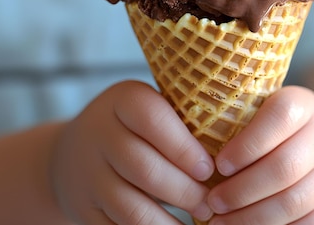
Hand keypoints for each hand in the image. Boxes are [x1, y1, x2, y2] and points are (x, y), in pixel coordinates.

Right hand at [50, 80, 215, 223]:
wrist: (73, 155)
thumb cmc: (137, 129)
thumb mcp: (153, 108)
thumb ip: (184, 120)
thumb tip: (240, 148)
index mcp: (122, 99)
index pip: (151, 118)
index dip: (184, 147)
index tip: (210, 169)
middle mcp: (98, 133)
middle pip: (143, 167)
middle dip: (185, 191)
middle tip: (212, 203)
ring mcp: (87, 173)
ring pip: (130, 206)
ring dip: (169, 221)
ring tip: (199, 220)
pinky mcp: (83, 208)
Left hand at [207, 86, 313, 223]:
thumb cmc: (268, 128)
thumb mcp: (256, 112)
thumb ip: (232, 120)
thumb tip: (186, 145)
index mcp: (301, 105)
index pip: (280, 117)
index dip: (247, 144)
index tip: (218, 165)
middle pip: (285, 167)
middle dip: (242, 190)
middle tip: (212, 203)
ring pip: (295, 201)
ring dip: (253, 217)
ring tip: (219, 223)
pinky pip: (310, 224)